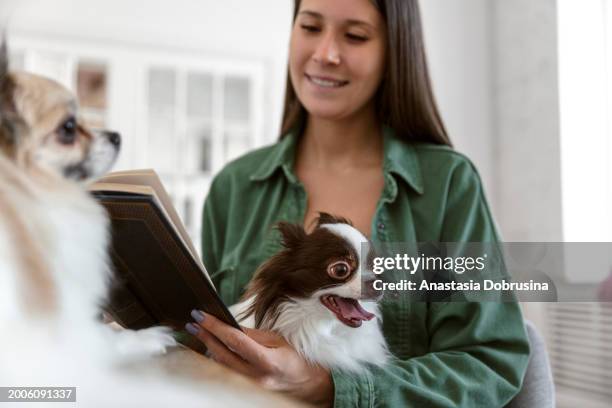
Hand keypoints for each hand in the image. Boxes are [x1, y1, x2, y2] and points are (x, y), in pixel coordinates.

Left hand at [186, 310, 333, 406]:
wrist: (308, 385)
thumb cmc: (295, 359)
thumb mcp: (278, 341)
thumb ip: (253, 335)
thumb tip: (230, 326)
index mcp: (268, 361)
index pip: (235, 341)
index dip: (216, 327)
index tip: (201, 315)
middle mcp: (256, 377)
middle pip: (222, 355)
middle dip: (206, 336)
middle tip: (193, 322)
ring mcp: (250, 387)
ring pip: (221, 367)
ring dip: (208, 348)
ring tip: (198, 332)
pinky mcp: (247, 391)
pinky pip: (226, 374)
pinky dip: (217, 359)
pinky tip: (210, 348)